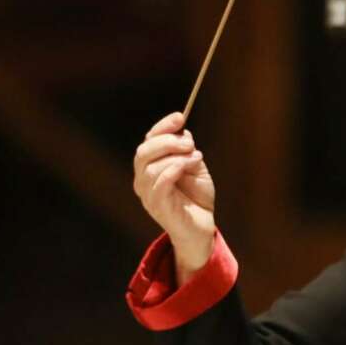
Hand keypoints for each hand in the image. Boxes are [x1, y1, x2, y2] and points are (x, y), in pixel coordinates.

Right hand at [133, 112, 215, 272]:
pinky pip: (159, 183)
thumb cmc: (197, 197)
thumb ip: (186, 151)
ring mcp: (148, 195)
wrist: (202, 227)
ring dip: (176, 156)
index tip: (180, 117)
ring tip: (196, 158)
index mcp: (149, 168)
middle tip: (190, 143)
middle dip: (167, 141)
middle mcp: (143, 181)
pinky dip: (174, 169)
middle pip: (144, 152)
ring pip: (150, 166)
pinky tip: (188, 164)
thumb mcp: (194, 168)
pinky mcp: (158, 206)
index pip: (148, 142)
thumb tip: (183, 133)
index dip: (162, 127)